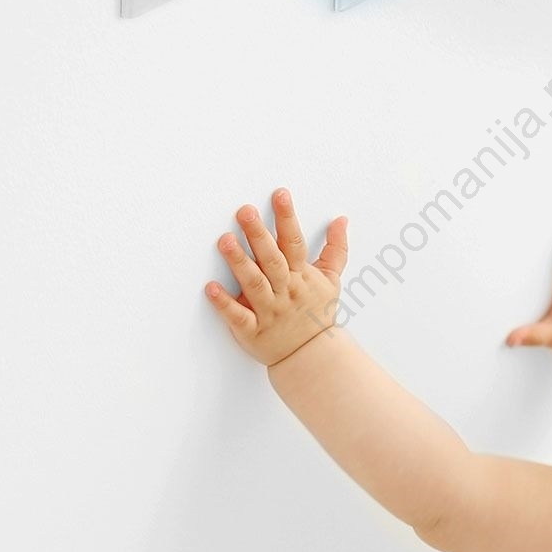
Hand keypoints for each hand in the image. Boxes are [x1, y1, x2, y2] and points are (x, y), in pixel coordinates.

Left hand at [206, 188, 348, 366]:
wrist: (312, 356)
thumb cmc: (317, 314)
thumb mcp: (331, 279)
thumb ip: (336, 248)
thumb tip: (341, 219)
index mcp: (302, 276)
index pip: (295, 243)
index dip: (287, 218)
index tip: (279, 195)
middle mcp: (285, 291)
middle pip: (272, 260)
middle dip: (258, 235)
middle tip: (244, 211)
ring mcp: (269, 311)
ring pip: (254, 284)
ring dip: (239, 263)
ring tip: (224, 241)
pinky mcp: (253, 331)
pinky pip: (238, 317)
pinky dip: (224, 304)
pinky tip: (210, 288)